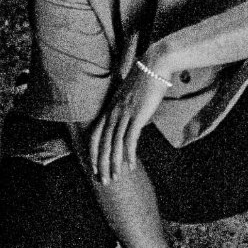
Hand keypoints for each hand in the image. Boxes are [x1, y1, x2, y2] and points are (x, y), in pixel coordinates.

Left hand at [89, 63, 173, 184]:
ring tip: (115, 178)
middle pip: (103, 145)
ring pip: (114, 145)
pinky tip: (130, 165)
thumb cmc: (145, 79)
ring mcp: (124, 114)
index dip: (92, 154)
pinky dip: (129, 154)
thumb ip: (127, 109)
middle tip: (103, 181)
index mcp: (109, 109)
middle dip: (101, 165)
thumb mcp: (130, 96)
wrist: (154, 65)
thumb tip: (131, 121)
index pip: (94, 136)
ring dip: (114, 164)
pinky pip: (130, 139)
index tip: (93, 168)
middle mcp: (113, 113)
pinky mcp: (137, 116)